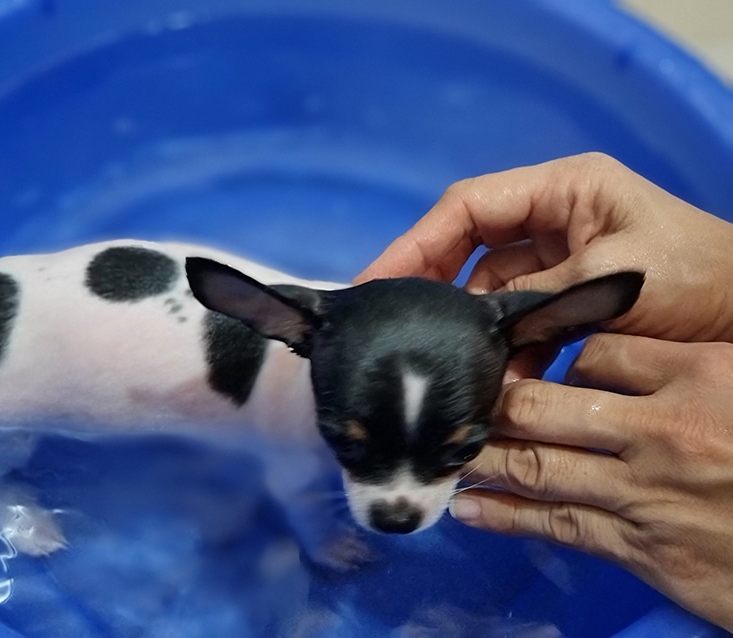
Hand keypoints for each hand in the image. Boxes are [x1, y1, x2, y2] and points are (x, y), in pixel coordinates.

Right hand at [356, 153, 732, 344]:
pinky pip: (514, 323)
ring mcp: (555, 261)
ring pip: (487, 293)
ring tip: (444, 367)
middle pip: (467, 248)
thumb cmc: (701, 278)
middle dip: (432, 287)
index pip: (468, 207)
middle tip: (395, 326)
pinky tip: (491, 384)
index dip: (416, 241)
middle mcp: (550, 219)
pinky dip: (501, 352)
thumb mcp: (615, 281)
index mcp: (562, 190)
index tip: (378, 280)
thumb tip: (472, 338)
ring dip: (469, 331)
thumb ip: (538, 300)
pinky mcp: (563, 301)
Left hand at [450, 334, 732, 630]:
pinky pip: (559, 526)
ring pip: (540, 466)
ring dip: (486, 458)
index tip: (518, 354)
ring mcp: (645, 493)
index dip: (556, 351)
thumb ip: (681, 366)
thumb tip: (610, 352)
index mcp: (699, 378)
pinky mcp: (641, 547)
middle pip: (547, 404)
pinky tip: (470, 509)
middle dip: (496, 401)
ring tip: (444, 448)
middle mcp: (661, 431)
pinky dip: (507, 516)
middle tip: (454, 395)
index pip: (600, 352)